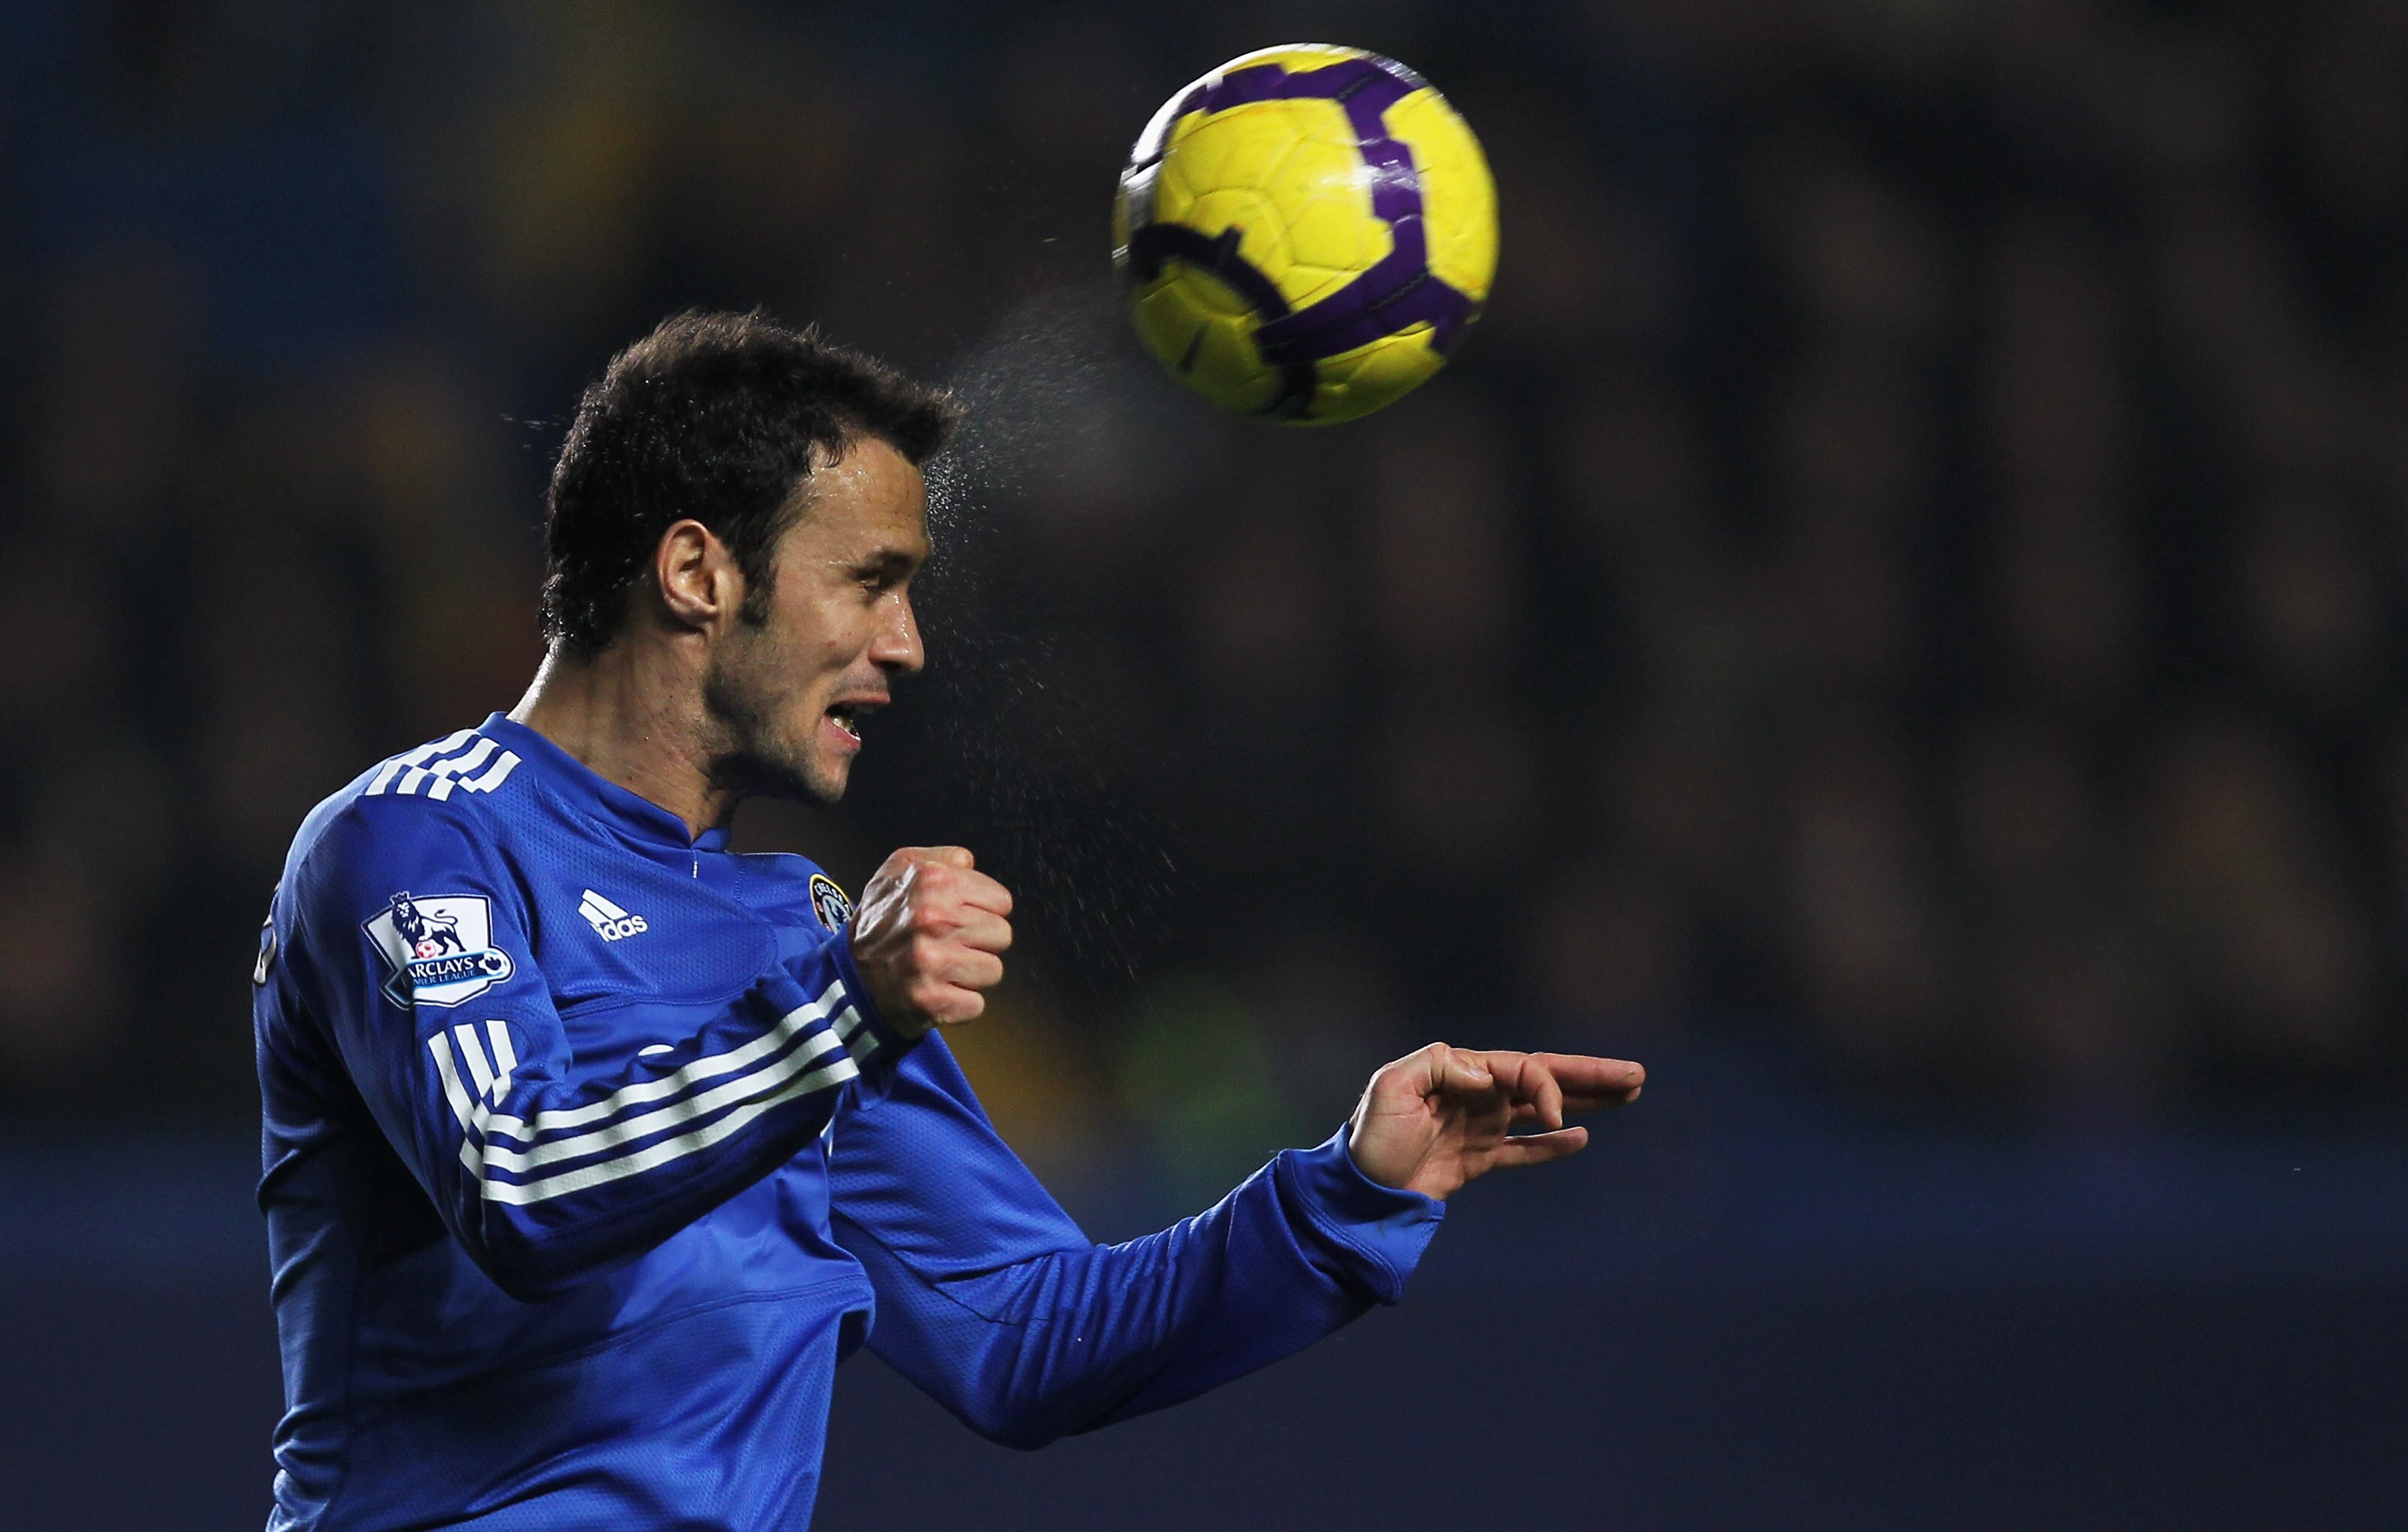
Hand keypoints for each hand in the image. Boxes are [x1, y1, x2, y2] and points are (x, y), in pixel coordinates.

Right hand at [846, 846, 1013, 1037]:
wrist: (850, 973)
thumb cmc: (882, 919)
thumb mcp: (900, 868)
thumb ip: (942, 858)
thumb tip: (970, 863)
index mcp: (932, 882)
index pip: (1001, 902)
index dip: (983, 911)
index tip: (960, 918)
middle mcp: (932, 919)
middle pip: (1002, 935)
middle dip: (980, 942)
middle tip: (951, 944)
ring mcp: (931, 962)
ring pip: (994, 970)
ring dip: (972, 973)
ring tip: (944, 967)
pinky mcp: (931, 1000)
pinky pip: (976, 1004)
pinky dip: (961, 1002)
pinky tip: (939, 990)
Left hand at [1346, 1045, 1643, 1200]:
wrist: (1357, 1193)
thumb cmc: (1371, 1139)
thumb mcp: (1392, 1087)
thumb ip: (1441, 1067)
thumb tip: (1490, 1078)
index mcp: (1461, 1072)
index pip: (1521, 1069)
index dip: (1548, 1087)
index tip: (1559, 1118)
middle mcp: (1475, 1095)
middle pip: (1543, 1080)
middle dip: (1589, 1076)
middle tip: (1637, 1075)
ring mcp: (1478, 1128)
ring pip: (1541, 1111)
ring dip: (1584, 1103)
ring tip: (1626, 1096)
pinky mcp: (1475, 1161)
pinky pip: (1522, 1150)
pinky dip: (1551, 1147)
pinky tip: (1583, 1139)